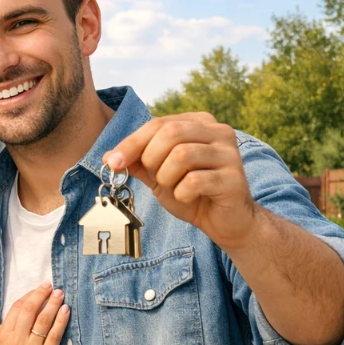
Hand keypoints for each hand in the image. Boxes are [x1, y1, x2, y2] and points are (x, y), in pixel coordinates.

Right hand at [0, 282, 68, 344]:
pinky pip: (54, 336)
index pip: (17, 309)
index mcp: (3, 336)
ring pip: (43, 320)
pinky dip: (61, 321)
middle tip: (50, 286)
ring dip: (53, 304)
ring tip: (60, 294)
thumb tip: (12, 318)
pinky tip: (66, 311)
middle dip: (42, 295)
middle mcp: (17, 339)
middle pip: (30, 310)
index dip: (29, 296)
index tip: (38, 289)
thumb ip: (2, 334)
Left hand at [104, 113, 260, 250]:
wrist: (223, 221)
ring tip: (174, 188)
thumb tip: (109, 157)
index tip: (113, 162)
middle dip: (152, 160)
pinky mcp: (234, 178)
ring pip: (182, 155)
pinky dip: (182, 193)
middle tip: (156, 179)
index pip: (158, 124)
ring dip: (167, 178)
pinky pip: (195, 181)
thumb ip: (137, 162)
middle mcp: (218, 131)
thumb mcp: (158, 174)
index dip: (132, 143)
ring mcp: (230, 153)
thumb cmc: (190, 193)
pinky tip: (188, 197)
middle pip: (170, 133)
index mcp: (199, 123)